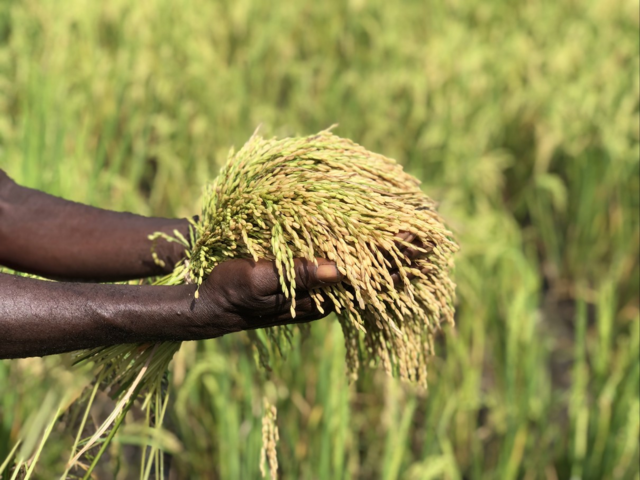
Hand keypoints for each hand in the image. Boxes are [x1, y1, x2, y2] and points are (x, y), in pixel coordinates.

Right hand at [192, 231, 430, 334]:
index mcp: (318, 296)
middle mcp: (322, 289)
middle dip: (402, 254)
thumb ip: (299, 275)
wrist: (203, 297)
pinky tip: (368, 228)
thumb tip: (341, 269)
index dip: (397, 260)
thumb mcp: (257, 282)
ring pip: (358, 264)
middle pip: (371, 273)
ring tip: (411, 230)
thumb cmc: (226, 290)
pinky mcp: (299, 264)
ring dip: (384, 247)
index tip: (423, 239)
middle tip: (432, 233)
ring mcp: (311, 277)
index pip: (369, 279)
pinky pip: (338, 254)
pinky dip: (359, 242)